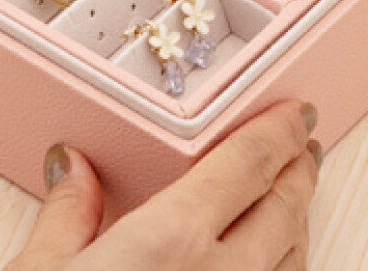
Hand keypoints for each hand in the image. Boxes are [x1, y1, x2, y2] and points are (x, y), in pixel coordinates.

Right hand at [8, 101, 321, 270]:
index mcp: (170, 242)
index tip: (295, 112)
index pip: (245, 165)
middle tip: (301, 146)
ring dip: (299, 222)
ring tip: (292, 200)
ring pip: (292, 263)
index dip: (277, 132)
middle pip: (282, 210)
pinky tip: (276, 269)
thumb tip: (75, 170)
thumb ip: (66, 217)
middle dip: (298, 171)